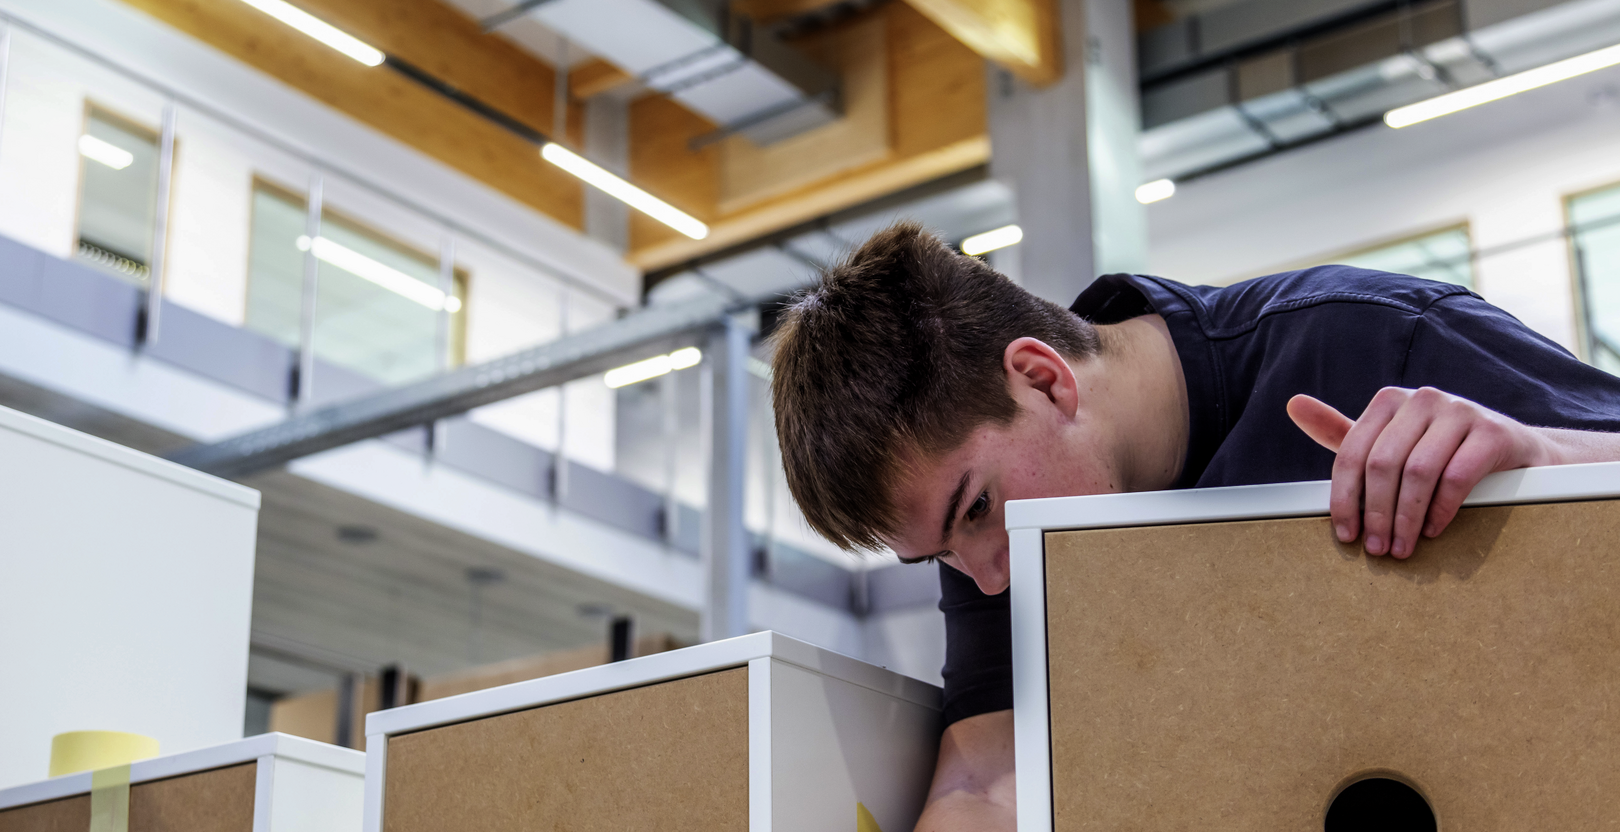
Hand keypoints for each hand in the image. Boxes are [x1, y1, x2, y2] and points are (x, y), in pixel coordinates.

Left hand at [1286, 387, 1558, 557]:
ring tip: (1402, 547)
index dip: (1344, 498)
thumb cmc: (1441, 451)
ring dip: (1406, 517)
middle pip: (1383, 464)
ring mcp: (1461, 411)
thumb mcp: (1390, 442)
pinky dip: (1441, 508)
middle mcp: (1423, 399)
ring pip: (1418, 471)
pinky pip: (1457, 475)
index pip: (1352, 453)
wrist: (1517, 453)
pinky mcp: (1493, 431)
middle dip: (1375, 513)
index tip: (1345, 536)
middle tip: (1377, 549)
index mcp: (1390, 401)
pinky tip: (1433, 530)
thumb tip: (1292, 404)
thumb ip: (1343, 432)